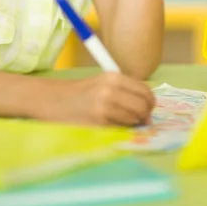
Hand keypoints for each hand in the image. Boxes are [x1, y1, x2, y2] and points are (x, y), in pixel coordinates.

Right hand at [37, 72, 155, 125]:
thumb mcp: (104, 83)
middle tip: (142, 120)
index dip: (150, 102)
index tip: (148, 109)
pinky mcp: (99, 121)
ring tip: (126, 122)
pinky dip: (123, 128)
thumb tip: (147, 109)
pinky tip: (114, 125)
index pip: (144, 90)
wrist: (56, 101)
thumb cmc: (82, 93)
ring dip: (135, 123)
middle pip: (143, 104)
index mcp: (114, 77)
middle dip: (146, 114)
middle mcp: (111, 89)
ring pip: (135, 117)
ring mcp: (105, 106)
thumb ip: (125, 91)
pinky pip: (121, 127)